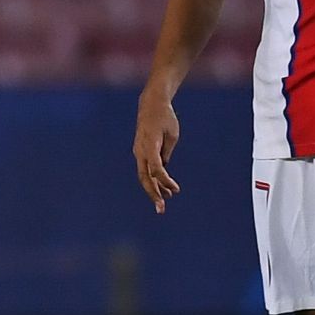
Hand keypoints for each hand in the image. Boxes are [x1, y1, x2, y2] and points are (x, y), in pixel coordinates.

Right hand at [134, 93, 182, 213]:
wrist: (151, 105)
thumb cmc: (165, 118)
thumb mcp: (172, 135)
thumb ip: (167, 154)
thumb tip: (162, 171)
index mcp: (149, 145)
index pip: (156, 169)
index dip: (165, 181)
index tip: (176, 190)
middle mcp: (140, 150)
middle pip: (145, 177)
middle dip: (153, 194)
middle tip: (161, 209)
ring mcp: (138, 152)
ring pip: (144, 176)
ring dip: (153, 190)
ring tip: (164, 203)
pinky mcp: (141, 152)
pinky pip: (145, 169)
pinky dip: (153, 180)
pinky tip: (163, 190)